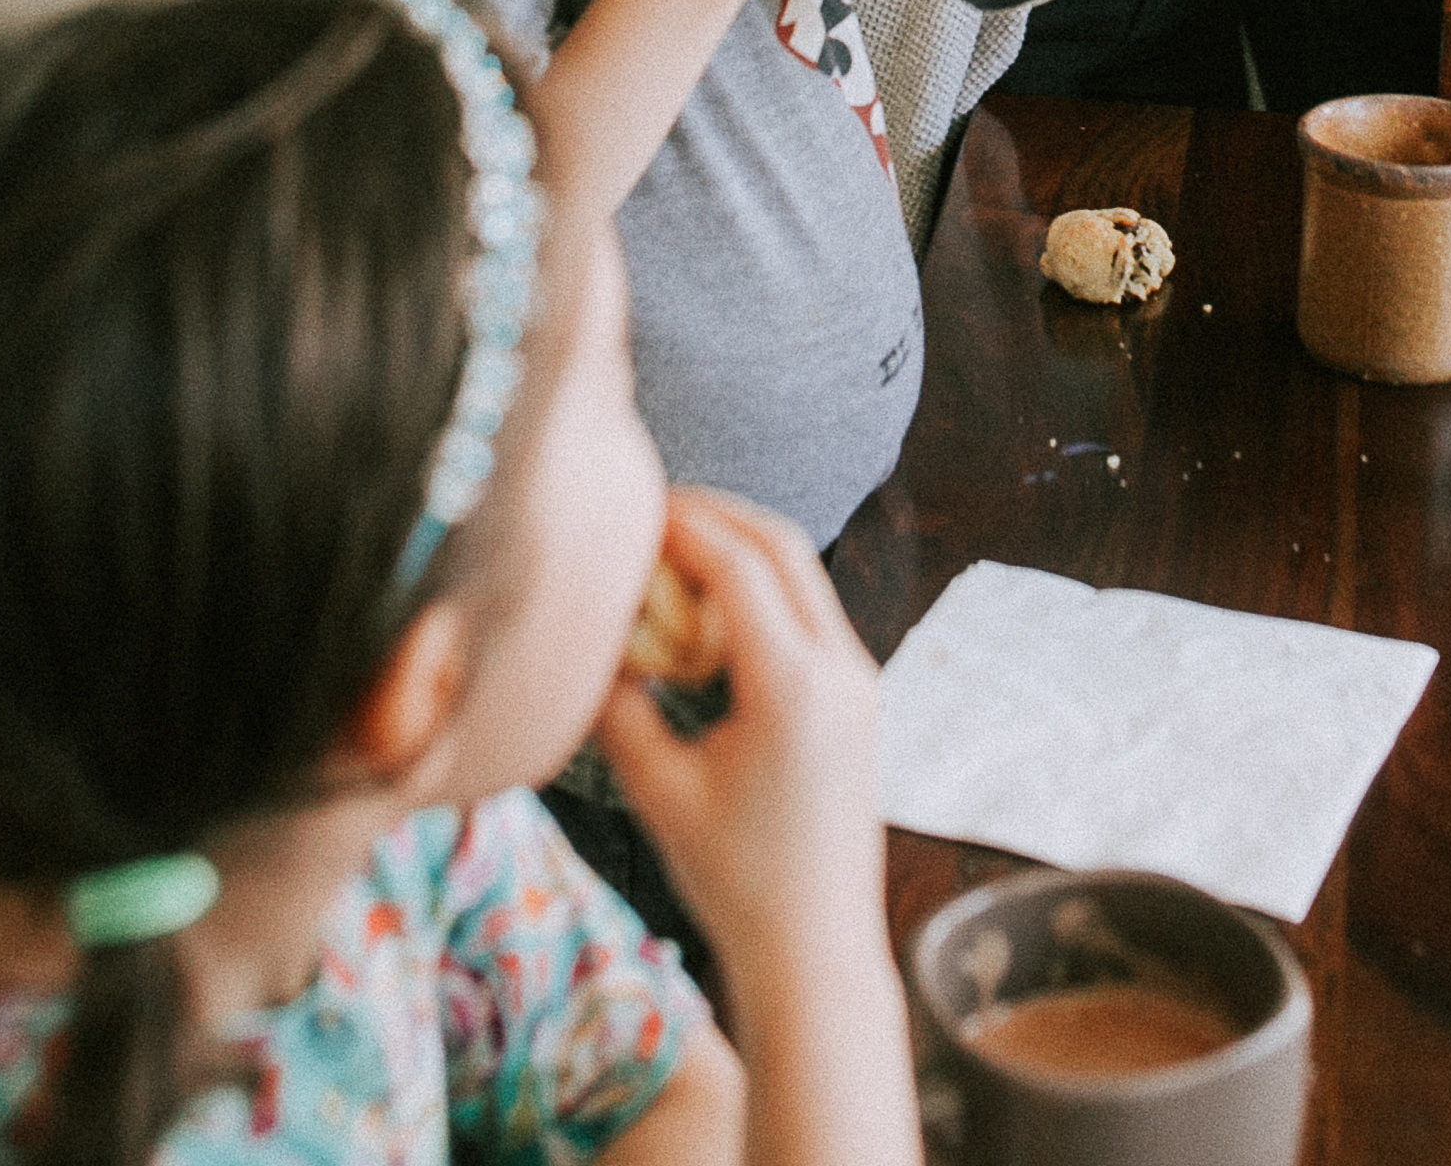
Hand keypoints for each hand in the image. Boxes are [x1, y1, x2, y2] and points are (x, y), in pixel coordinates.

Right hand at [595, 490, 894, 997]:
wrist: (815, 947)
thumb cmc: (733, 882)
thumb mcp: (659, 792)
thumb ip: (620, 707)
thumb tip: (590, 642)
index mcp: (792, 687)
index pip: (738, 567)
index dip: (683, 524)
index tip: (635, 505)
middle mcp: (839, 669)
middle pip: (782, 548)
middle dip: (717, 514)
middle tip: (654, 504)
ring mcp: (859, 679)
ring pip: (803, 573)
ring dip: (744, 544)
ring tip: (677, 541)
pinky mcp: (860, 694)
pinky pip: (813, 609)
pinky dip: (765, 584)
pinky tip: (714, 598)